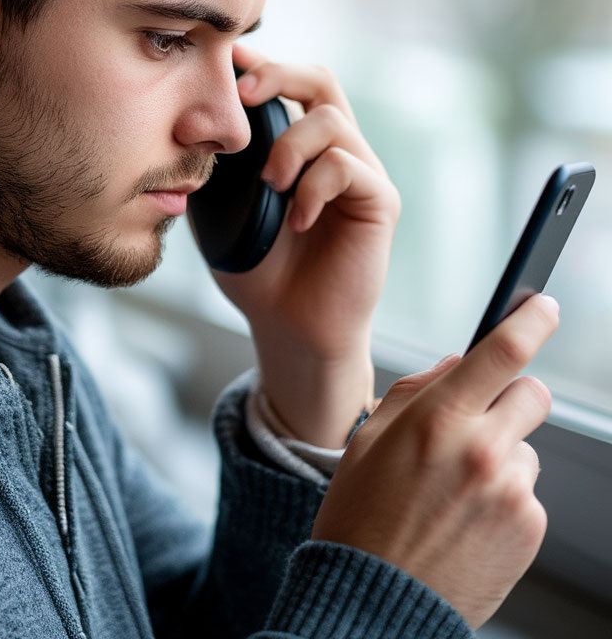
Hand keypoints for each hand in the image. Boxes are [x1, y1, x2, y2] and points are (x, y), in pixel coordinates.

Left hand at [203, 43, 400, 444]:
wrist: (286, 326)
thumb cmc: (255, 268)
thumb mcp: (220, 207)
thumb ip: (216, 164)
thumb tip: (190, 120)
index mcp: (297, 144)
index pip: (287, 85)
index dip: (260, 64)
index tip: (225, 57)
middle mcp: (334, 150)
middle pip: (320, 80)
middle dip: (279, 75)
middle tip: (241, 93)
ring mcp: (360, 174)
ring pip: (332, 121)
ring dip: (290, 146)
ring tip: (269, 184)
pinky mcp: (379, 202)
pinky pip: (348, 167)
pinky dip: (313, 186)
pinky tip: (295, 220)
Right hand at [311, 292, 558, 629]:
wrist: (376, 598)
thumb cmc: (362, 513)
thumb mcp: (369, 438)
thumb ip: (417, 390)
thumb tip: (458, 364)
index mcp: (439, 421)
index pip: (502, 353)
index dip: (531, 322)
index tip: (544, 308)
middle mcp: (484, 452)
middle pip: (532, 394)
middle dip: (510, 397)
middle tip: (476, 422)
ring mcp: (512, 494)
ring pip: (526, 446)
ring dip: (501, 454)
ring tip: (455, 490)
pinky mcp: (530, 529)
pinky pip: (527, 491)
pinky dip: (503, 497)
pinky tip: (466, 518)